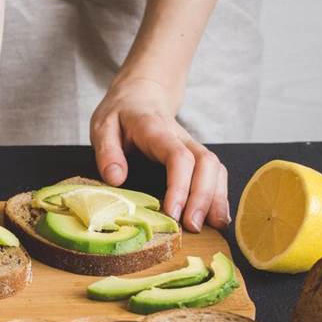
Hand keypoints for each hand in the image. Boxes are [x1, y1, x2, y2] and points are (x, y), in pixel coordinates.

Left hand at [90, 78, 229, 231]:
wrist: (140, 94)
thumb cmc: (120, 114)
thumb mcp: (102, 126)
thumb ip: (107, 151)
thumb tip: (116, 179)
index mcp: (155, 130)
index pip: (178, 156)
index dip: (180, 186)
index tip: (173, 212)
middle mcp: (181, 137)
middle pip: (206, 163)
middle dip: (203, 197)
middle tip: (192, 227)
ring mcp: (192, 145)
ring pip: (215, 168)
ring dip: (216, 198)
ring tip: (213, 228)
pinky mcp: (196, 155)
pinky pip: (215, 173)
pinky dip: (219, 196)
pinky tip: (217, 218)